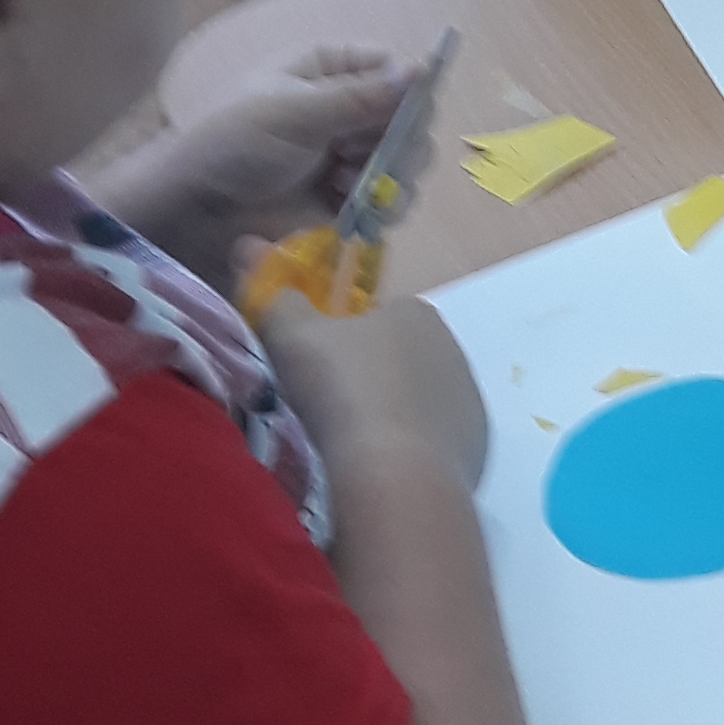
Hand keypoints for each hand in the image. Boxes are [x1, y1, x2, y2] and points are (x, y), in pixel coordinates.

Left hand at [101, 49, 410, 285]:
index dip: (407, 93)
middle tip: (355, 157)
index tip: (396, 118)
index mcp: (329, 69)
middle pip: (411, 118)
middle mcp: (347, 108)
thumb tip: (422, 70)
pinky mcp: (349, 198)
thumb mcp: (292, 113)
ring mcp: (350, 155)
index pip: (396, 69)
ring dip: (388, 176)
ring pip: (409, 161)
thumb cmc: (232, 145)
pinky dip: (383, 207)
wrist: (194, 211)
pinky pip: (392, 199)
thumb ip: (359, 97)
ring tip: (344, 184)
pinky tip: (351, 209)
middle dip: (397, 143)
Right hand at [252, 289, 489, 493]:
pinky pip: (432, 444)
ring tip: (349, 445)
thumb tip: (249, 247)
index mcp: (418, 312)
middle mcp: (453, 350)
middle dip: (368, 377)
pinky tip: (378, 470)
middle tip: (326, 407)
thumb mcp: (293, 336)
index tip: (316, 365)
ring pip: (419, 402)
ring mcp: (468, 404)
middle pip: (400, 358)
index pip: (377, 314)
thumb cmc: (343, 393)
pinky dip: (407, 453)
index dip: (343, 337)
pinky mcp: (475, 451)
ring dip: (389, 416)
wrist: (395, 477)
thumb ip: (274, 295)